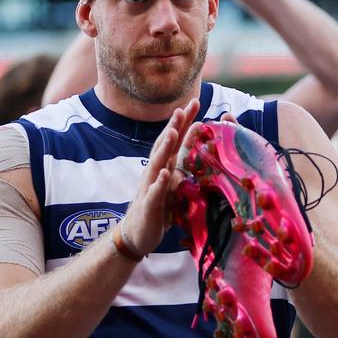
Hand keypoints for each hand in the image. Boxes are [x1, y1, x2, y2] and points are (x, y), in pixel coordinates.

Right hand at [120, 98, 201, 254]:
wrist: (136, 234)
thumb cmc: (158, 209)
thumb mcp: (175, 186)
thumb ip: (184, 168)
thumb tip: (201, 151)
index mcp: (164, 167)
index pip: (175, 140)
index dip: (184, 122)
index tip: (195, 102)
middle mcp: (155, 172)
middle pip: (165, 145)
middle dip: (175, 125)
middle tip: (185, 106)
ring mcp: (150, 188)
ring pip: (157, 164)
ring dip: (165, 147)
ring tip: (174, 131)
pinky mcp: (148, 206)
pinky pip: (153, 193)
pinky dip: (159, 183)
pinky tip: (165, 174)